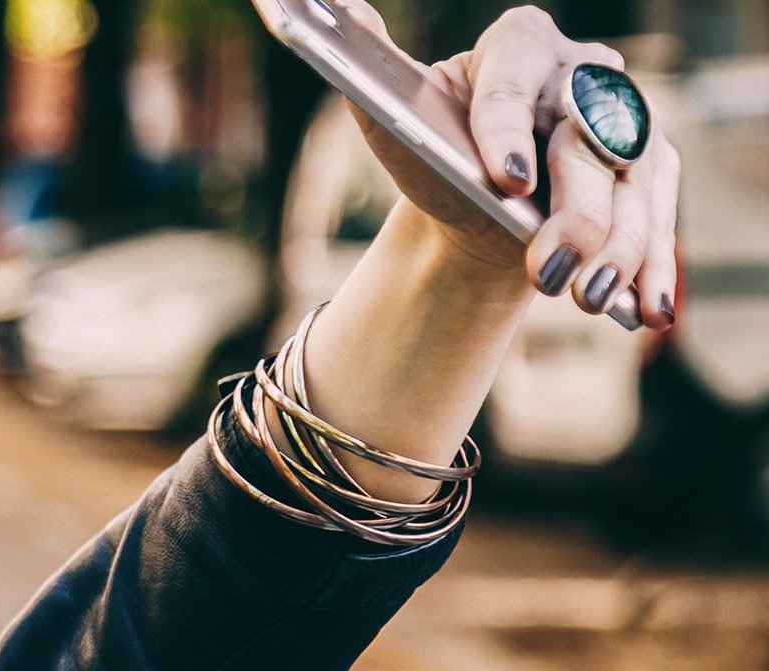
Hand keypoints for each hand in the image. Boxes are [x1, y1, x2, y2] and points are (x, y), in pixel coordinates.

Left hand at [342, 4, 679, 329]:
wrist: (476, 201)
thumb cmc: (435, 152)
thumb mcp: (397, 117)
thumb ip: (374, 70)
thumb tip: (342, 13)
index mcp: (519, 46)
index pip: (513, 86)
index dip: (509, 130)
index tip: (505, 180)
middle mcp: (583, 74)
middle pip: (587, 142)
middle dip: (575, 213)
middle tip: (547, 269)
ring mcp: (625, 123)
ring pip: (633, 187)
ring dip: (621, 249)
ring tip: (591, 297)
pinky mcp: (650, 171)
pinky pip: (661, 220)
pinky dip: (655, 268)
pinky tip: (648, 308)